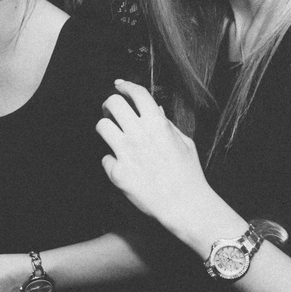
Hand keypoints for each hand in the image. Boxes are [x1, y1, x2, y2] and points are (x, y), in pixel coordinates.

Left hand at [96, 79, 210, 226]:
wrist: (185, 205)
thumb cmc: (188, 174)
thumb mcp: (184, 143)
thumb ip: (167, 124)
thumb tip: (155, 110)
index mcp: (158, 124)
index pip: (137, 93)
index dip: (126, 86)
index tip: (120, 86)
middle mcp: (139, 135)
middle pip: (113, 103)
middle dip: (110, 103)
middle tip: (111, 110)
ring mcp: (126, 153)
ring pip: (102, 126)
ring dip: (106, 127)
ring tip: (113, 134)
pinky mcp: (117, 173)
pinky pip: (105, 158)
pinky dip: (112, 160)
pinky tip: (122, 165)